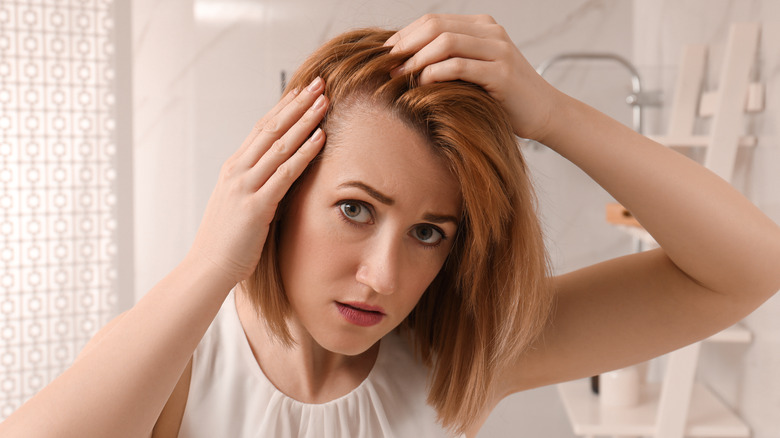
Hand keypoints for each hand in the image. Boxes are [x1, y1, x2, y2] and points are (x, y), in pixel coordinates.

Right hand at [188, 77, 327, 283]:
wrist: (207, 268)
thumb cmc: (227, 242)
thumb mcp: (239, 205)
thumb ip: (256, 186)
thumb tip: (277, 177)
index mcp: (233, 168)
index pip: (261, 129)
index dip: (283, 108)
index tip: (301, 91)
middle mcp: (237, 171)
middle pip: (271, 128)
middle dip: (297, 103)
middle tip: (318, 83)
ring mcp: (245, 186)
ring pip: (279, 144)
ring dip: (304, 120)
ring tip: (324, 101)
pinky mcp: (256, 206)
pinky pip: (285, 173)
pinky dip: (304, 152)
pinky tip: (320, 137)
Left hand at [385, 14, 559, 141]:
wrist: (543, 112)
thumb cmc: (502, 97)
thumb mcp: (474, 71)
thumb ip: (449, 60)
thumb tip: (404, 63)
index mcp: (481, 26)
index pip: (433, 20)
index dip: (405, 35)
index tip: (385, 55)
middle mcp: (490, 32)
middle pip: (436, 26)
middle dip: (406, 45)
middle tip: (386, 65)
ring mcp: (498, 50)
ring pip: (446, 42)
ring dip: (417, 59)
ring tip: (400, 76)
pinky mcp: (501, 73)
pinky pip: (460, 66)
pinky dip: (435, 73)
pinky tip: (422, 84)